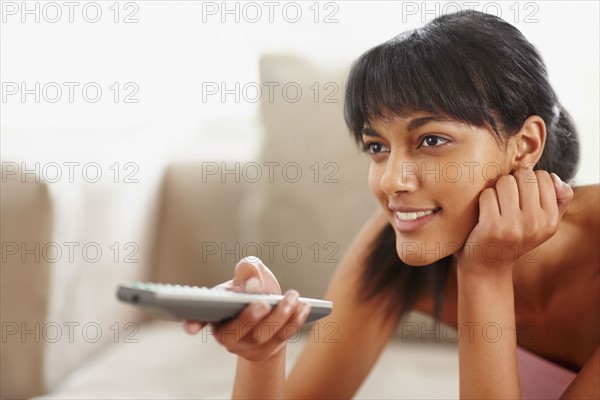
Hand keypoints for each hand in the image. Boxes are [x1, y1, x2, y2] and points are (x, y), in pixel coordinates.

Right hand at [183, 257, 310, 360]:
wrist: (270, 309)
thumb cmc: (254, 287)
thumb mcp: (250, 273)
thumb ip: (248, 269)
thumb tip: (253, 285)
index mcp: (213, 312)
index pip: (197, 319)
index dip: (193, 323)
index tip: (191, 326)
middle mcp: (225, 333)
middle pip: (235, 332)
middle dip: (250, 317)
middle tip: (264, 302)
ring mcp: (244, 347)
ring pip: (260, 337)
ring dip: (279, 316)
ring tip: (293, 297)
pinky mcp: (265, 353)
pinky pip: (280, 340)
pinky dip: (293, 323)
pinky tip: (304, 307)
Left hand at [455, 168, 572, 275]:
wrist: (489, 265)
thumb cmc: (515, 238)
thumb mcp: (543, 224)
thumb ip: (558, 199)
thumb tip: (553, 177)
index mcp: (551, 220)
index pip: (544, 177)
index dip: (529, 180)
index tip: (521, 194)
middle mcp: (536, 223)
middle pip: (524, 176)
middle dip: (513, 181)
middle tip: (507, 198)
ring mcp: (514, 226)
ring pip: (505, 181)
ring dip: (497, 189)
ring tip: (497, 205)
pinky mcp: (492, 227)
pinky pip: (488, 194)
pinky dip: (483, 200)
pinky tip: (485, 214)